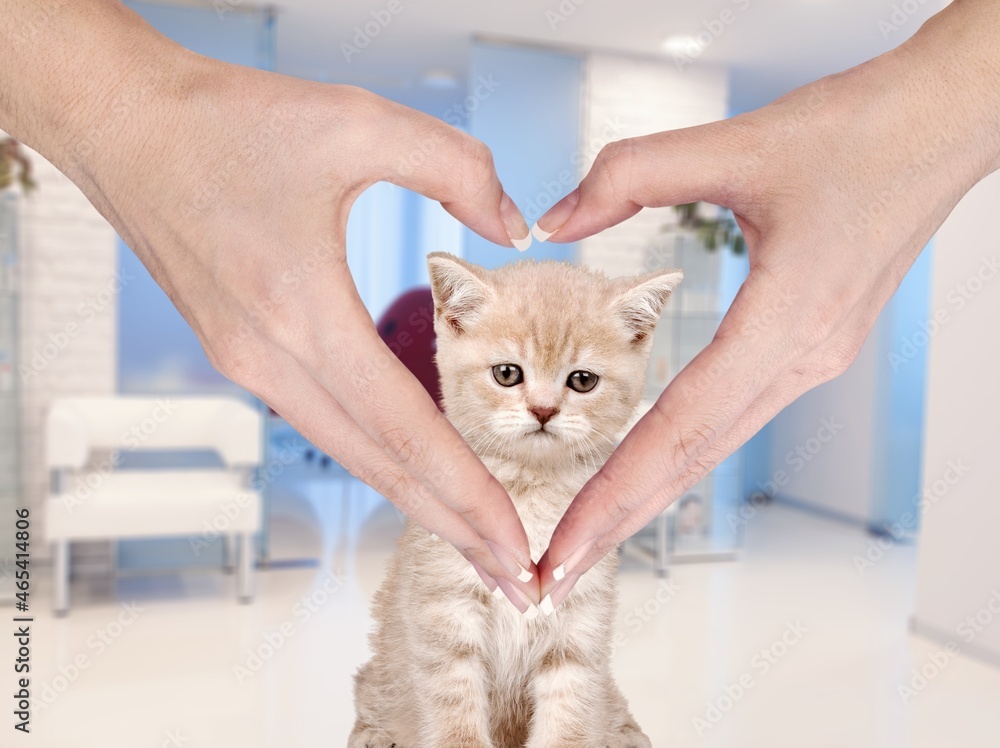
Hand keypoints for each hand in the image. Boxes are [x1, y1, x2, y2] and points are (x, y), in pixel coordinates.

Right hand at [0, 1, 538, 604]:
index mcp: (302, 312)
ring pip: (352, 454)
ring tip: (479, 541)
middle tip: (517, 582)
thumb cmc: (225, 120)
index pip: (405, 429)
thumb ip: (456, 169)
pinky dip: (380, 458)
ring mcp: (250, 365)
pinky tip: (415, 470)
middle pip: (380, 468)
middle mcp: (271, 359)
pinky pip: (324, 423)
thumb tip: (516, 228)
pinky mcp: (243, 354)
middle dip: (455, 528)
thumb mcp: (358, 119)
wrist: (122, 126)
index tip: (518, 543)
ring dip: (419, 501)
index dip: (469, 492)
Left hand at [535, 0, 999, 608]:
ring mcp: (809, 358)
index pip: (677, 431)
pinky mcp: (808, 343)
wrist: (948, 123)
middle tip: (554, 574)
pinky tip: (647, 466)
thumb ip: (630, 175)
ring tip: (587, 536)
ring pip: (712, 446)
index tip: (562, 545)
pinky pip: (731, 413)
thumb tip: (555, 218)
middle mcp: (799, 359)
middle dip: (618, 521)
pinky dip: (680, 450)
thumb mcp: (735, 144)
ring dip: (647, 494)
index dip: (612, 495)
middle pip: (691, 460)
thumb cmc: (863, 132)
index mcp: (784, 324)